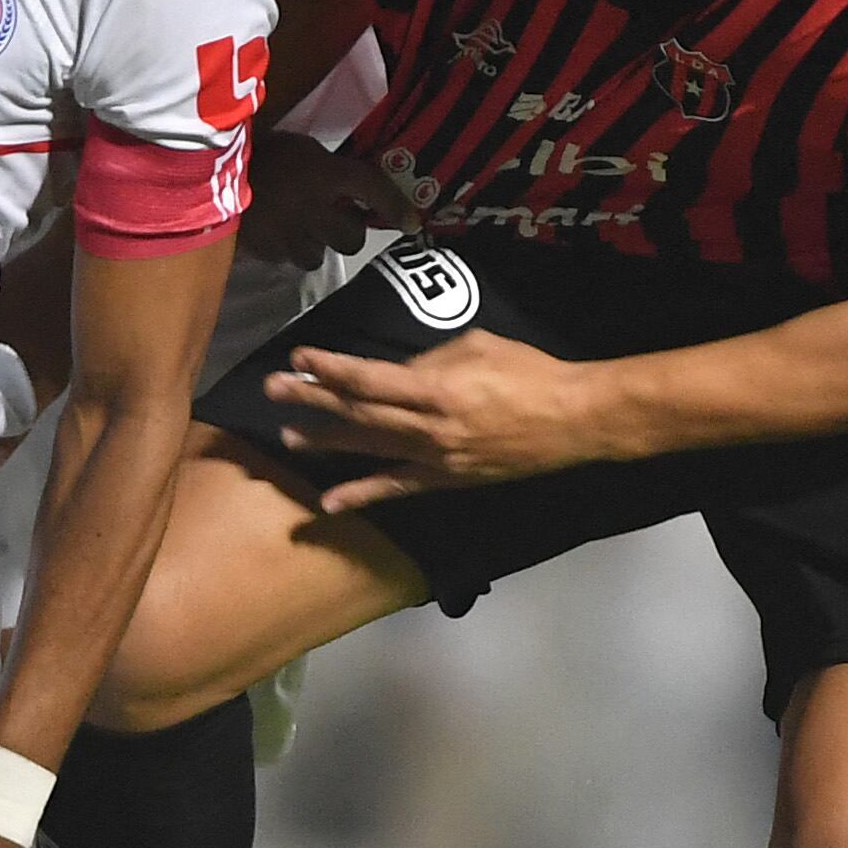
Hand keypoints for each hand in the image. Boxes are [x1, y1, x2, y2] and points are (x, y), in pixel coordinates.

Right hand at [238, 133, 421, 270]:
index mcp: (324, 172)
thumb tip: (350, 188)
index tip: (412, 223)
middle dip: (347, 231)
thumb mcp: (299, 145)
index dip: (396, 206)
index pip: (372, 187)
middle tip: (336, 219)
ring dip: (315, 244)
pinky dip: (286, 249)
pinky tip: (276, 233)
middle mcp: (315, 207)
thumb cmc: (258, 149)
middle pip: (351, 238)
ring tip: (301, 230)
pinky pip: (286, 258)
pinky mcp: (266, 250)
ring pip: (318, 255)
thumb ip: (326, 166)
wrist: (205, 169)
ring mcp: (290, 234)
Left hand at [264, 330, 605, 509]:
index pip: (369, 378)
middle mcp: (429, 426)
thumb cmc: (529, 372)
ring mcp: (436, 458)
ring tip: (289, 435)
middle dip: (313, 401)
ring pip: (371, 448)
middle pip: (359, 413)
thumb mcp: (477, 346)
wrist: (573, 419)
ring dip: (327, 442)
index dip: (331, 368)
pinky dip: (364, 493)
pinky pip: (399, 487)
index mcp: (437, 388)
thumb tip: (397, 372)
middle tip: (273, 391)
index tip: (301, 357)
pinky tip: (331, 501)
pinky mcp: (448, 480)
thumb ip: (430, 360)